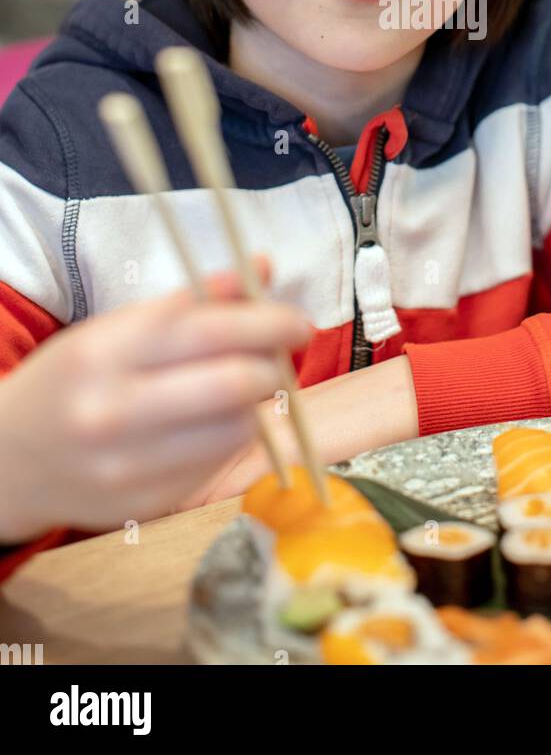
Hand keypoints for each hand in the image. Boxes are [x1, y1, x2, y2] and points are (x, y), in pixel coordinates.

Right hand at [0, 255, 311, 542]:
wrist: (12, 460)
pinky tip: (215, 420)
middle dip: (272, 362)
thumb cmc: (75, 379)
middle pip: (232, 384)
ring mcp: (128, 468)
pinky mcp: (145, 506)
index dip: (266, 322)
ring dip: (257, 401)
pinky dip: (231, 436)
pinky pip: (218, 464)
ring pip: (237, 428)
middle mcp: (112, 413)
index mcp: (102, 354)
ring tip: (245, 383)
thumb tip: (262, 268)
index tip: (297, 319)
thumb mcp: (116, 327)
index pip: (207, 331)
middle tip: (282, 350)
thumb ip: (193, 300)